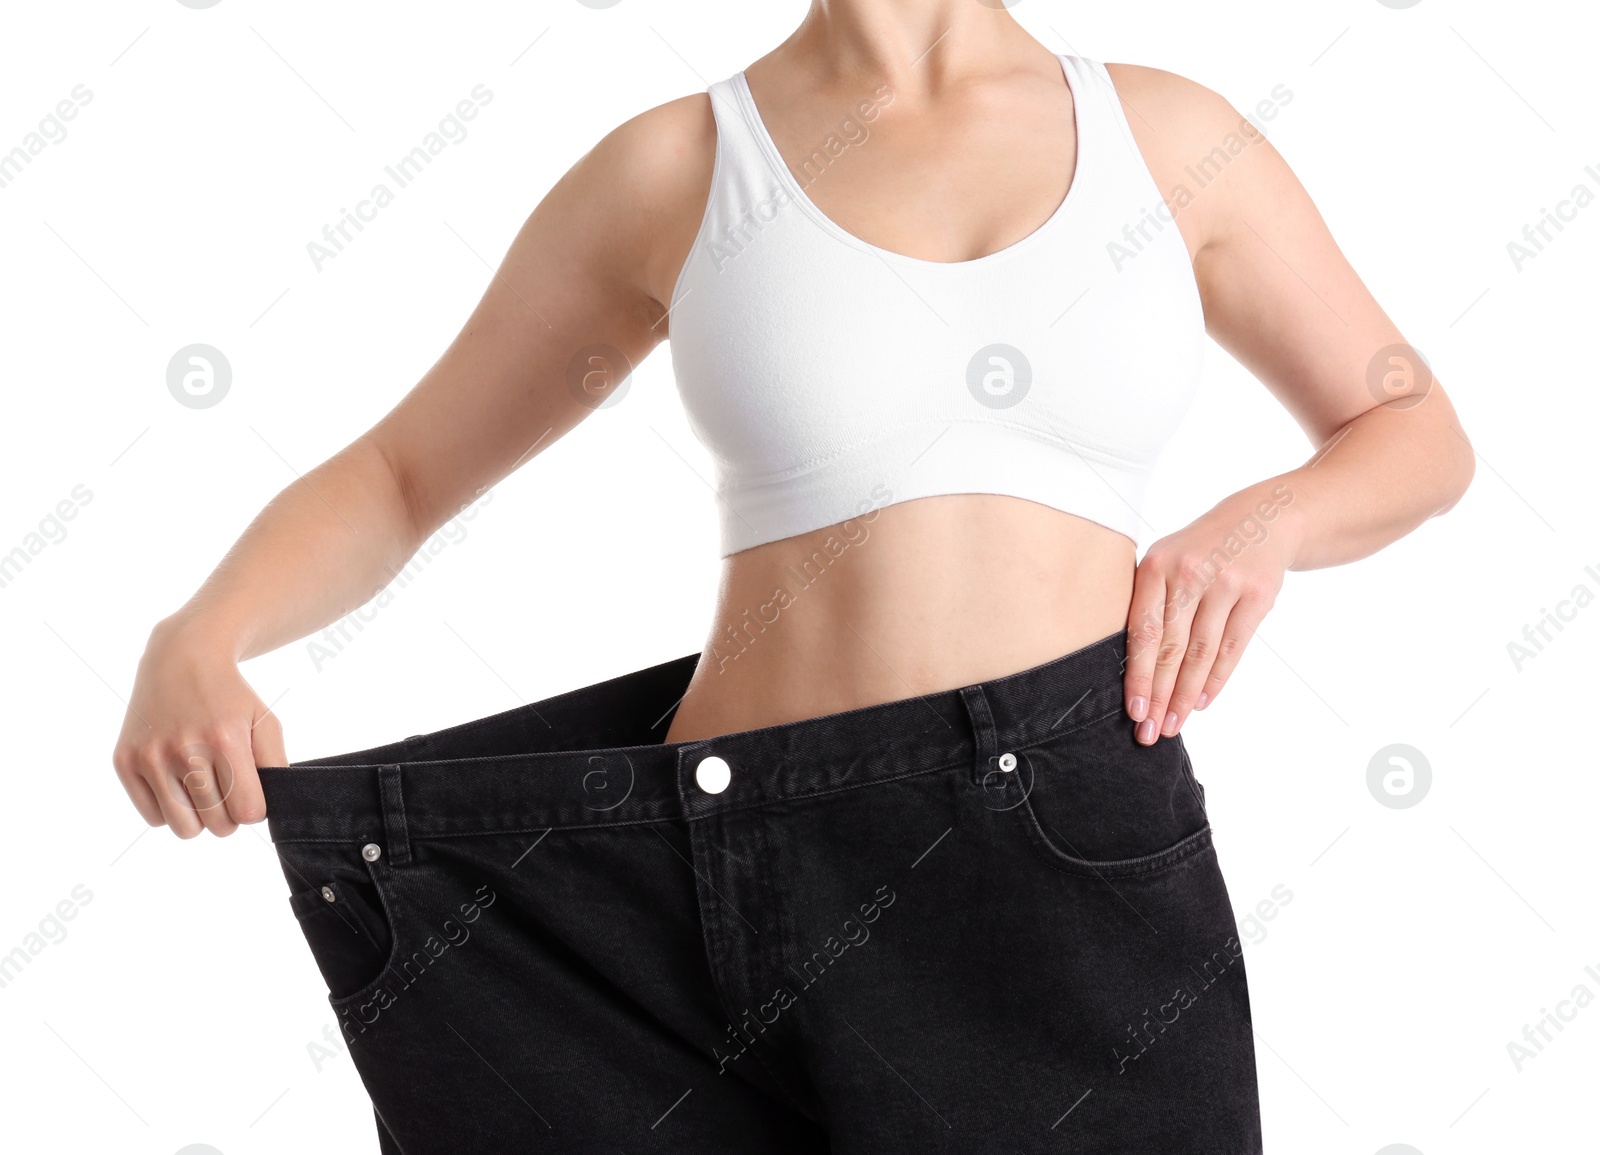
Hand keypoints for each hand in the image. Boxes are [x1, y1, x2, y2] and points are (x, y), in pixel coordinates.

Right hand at [111, 616, 283, 836]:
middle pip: (218, 825)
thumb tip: (263, 811)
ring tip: (202, 791)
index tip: (250, 792)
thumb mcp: (265, 722)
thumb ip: (275, 765)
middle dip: (229, 815)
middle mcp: (185, 750)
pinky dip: (169, 809)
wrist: (181, 659)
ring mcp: (150, 757)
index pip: (248, 812)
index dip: (254, 808)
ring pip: (184, 829)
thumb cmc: (229, 697)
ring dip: (199, 818)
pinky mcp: (125, 762)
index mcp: (225, 741)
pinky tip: (176, 782)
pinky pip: (153, 818)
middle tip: (226, 790)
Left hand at [1123, 484, 1299, 744]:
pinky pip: (1233, 648)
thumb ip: (1148, 603)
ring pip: (1202, 653)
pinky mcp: (1258, 595)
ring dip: (1186, 696)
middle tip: (1150, 732)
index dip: (1138, 675)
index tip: (1133, 711)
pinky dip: (1216, 680)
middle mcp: (1190, 573)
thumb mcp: (1166, 560)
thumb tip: (1130, 669)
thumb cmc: (1200, 551)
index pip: (1143, 632)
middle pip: (1171, 648)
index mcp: (1157, 566)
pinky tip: (1202, 702)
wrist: (1262, 518)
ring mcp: (1226, 583)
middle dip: (1158, 696)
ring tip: (1174, 724)